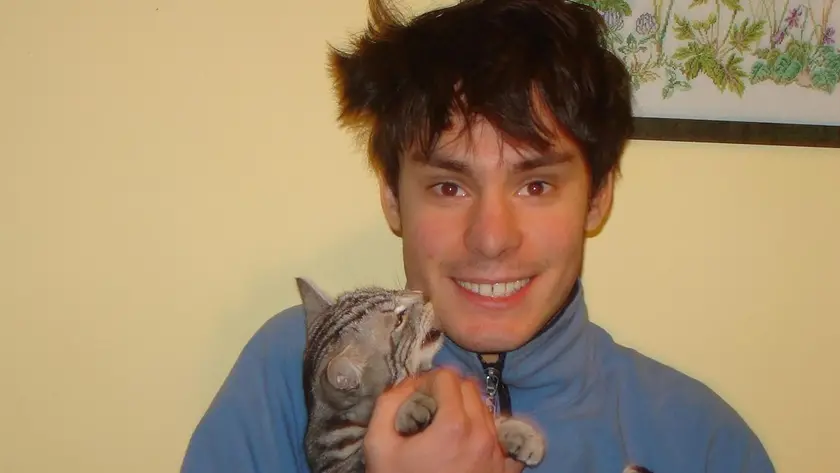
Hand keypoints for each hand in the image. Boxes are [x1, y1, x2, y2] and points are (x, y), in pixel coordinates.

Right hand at [363, 368, 523, 472]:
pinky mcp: (506, 470)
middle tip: (428, 410)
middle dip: (447, 392)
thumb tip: (408, 384)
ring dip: (466, 409)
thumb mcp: (379, 445)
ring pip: (487, 408)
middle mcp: (483, 435)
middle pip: (470, 388)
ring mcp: (498, 453)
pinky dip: (488, 431)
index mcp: (454, 425)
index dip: (426, 382)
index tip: (415, 398)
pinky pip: (505, 435)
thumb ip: (389, 403)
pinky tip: (469, 442)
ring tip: (444, 429)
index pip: (447, 377)